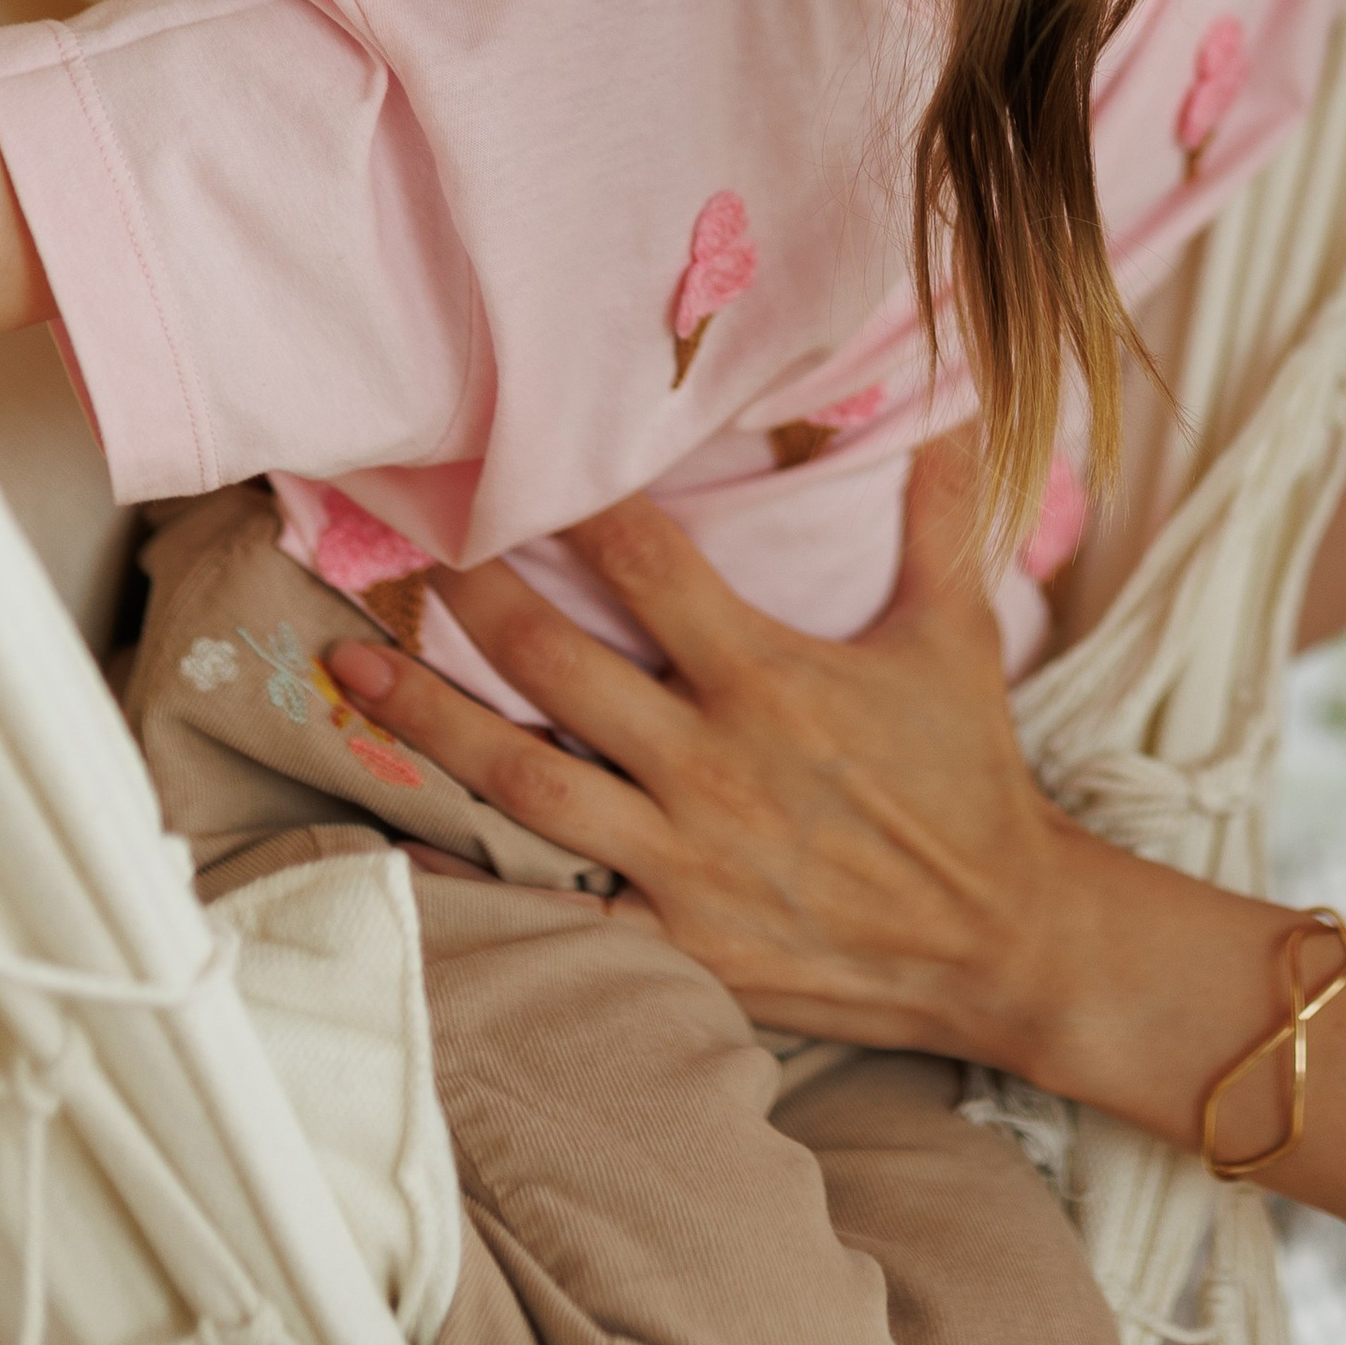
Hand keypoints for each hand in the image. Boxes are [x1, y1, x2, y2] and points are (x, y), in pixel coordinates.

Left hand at [326, 444, 1084, 1068]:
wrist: (994, 939)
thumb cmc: (967, 776)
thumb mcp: (958, 635)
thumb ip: (938, 519)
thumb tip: (951, 405)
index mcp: (768, 678)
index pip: (650, 566)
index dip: (578, 504)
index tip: (517, 454)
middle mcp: (709, 761)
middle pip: (554, 662)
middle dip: (469, 595)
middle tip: (404, 538)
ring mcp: (680, 855)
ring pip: (522, 777)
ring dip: (429, 722)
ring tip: (351, 669)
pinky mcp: (673, 934)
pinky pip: (549, 900)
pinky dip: (468, 872)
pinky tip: (396, 834)